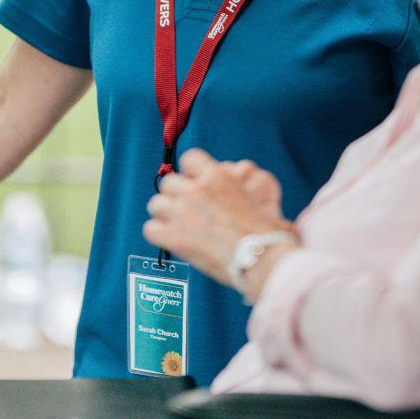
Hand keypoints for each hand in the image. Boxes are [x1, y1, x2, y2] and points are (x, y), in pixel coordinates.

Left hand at [144, 149, 295, 288]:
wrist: (263, 260)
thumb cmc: (268, 234)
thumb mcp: (257, 197)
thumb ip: (239, 190)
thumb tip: (243, 189)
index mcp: (217, 177)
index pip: (189, 158)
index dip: (190, 173)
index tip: (196, 184)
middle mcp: (196, 190)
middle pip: (168, 183)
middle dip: (176, 196)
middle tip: (187, 211)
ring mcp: (183, 213)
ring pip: (156, 204)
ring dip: (165, 215)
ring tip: (178, 227)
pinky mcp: (174, 238)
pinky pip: (151, 229)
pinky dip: (160, 235)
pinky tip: (172, 241)